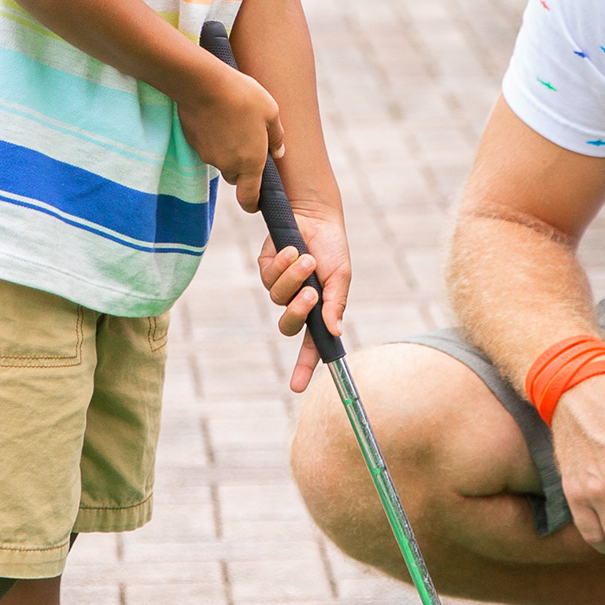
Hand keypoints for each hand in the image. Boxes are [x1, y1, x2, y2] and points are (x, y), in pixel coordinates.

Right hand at [177, 60, 284, 207]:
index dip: (252, 204)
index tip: (255, 205)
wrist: (203, 85)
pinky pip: (206, 147)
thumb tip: (278, 153)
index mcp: (250, 163)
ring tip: (232, 122)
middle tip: (248, 142)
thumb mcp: (271, 113)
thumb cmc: (244, 97)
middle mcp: (227, 164)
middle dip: (241, 166)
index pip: (248, 198)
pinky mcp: (193, 143)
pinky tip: (216, 118)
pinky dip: (212, 138)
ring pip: (220, 160)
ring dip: (227, 150)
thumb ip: (276, 137)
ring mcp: (207, 155)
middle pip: (235, 176)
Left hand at [255, 205, 350, 392]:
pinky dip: (280, 263)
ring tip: (306, 257)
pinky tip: (291, 248)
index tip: (297, 387)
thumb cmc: (332, 248)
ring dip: (292, 277)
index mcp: (319, 311)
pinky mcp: (265, 269)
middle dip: (298, 310)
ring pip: (277, 297)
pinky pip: (267, 275)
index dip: (304, 367)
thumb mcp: (339, 277)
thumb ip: (335, 304)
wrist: (314, 216)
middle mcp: (297, 303)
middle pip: (288, 325)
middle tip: (310, 294)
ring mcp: (280, 287)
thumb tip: (335, 332)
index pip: (311, 346)